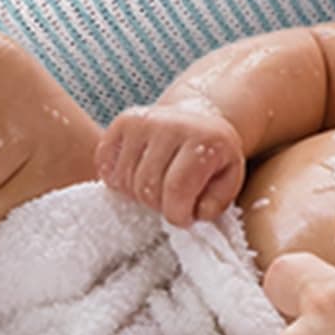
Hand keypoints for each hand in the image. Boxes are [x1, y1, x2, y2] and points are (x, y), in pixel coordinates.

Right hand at [97, 98, 247, 224]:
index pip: (177, 188)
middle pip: (147, 186)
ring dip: (138, 194)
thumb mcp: (229, 179)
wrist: (199, 116)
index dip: (176, 214)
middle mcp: (172, 124)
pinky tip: (135, 177)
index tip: (182, 218)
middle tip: (170, 202)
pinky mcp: (124, 121)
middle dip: (158, 206)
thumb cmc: (212, 155)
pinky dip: (116, 180)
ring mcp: (144, 120)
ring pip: (125, 179)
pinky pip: (106, 164)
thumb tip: (194, 213)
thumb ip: (216, 202)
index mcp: (206, 140)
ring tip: (156, 188)